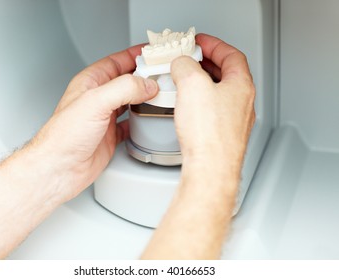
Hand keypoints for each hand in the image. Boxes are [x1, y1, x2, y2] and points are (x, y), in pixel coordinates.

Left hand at [34, 46, 157, 201]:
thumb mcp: (95, 102)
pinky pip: (130, 124)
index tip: (152, 52)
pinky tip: (148, 121)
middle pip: (125, 81)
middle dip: (144, 76)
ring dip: (145, 98)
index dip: (134, 55)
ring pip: (129, 102)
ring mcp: (104, 118)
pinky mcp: (110, 136)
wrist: (60, 168)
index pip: (116, 61)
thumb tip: (147, 85)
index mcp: (90, 83)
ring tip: (160, 94)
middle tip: (162, 74)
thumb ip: (124, 89)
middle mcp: (97, 99)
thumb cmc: (64, 136)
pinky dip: (141, 122)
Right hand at [142, 34, 254, 258]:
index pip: (232, 55)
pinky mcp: (221, 136)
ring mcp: (233, 121)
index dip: (214, 45)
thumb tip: (182, 63)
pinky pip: (212, 111)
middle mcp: (241, 103)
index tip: (199, 42)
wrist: (210, 170)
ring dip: (202, 83)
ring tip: (184, 81)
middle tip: (189, 59)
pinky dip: (200, 103)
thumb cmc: (209, 136)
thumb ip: (186, 66)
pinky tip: (186, 107)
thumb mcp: (193, 86)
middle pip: (226, 74)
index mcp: (240, 86)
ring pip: (218, 93)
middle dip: (206, 63)